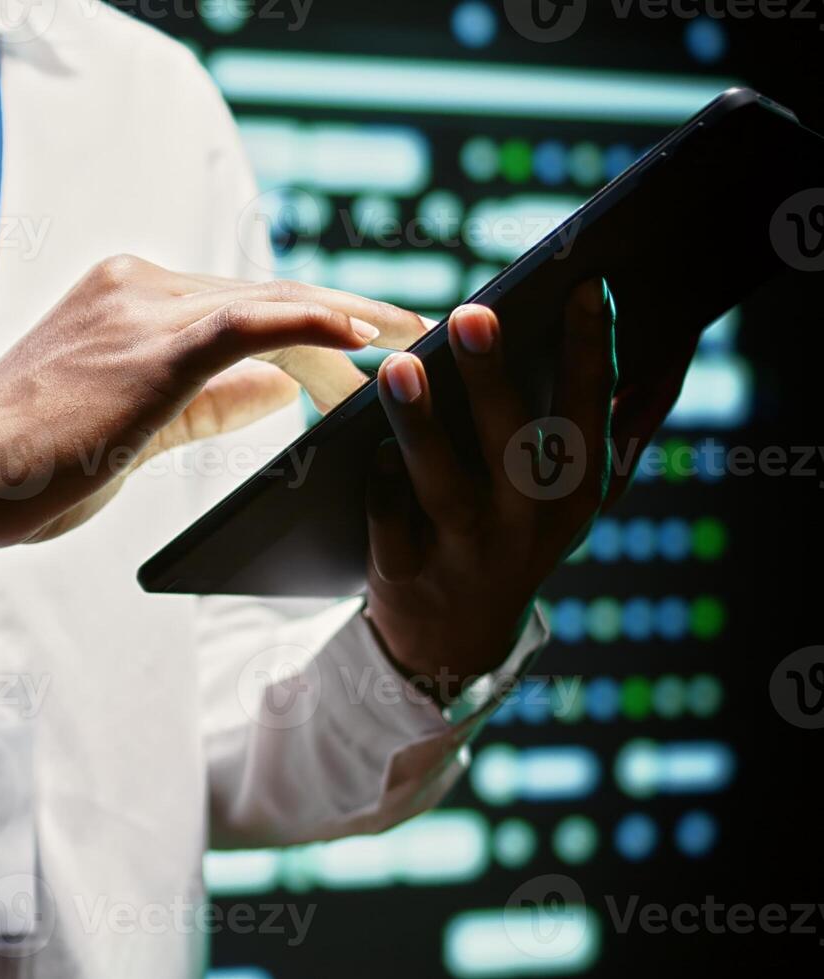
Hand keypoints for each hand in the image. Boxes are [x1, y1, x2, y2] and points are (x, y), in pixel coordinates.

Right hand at [0, 255, 427, 567]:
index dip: (313, 318)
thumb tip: (279, 387)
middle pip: (264, 294)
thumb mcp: (134, 426)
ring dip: (349, 325)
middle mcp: (133, 283)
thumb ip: (207, 400)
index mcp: (123, 294)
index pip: (239, 300)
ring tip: (414, 346)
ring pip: (267, 304)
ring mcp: (139, 307)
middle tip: (421, 339)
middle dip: (349, 318)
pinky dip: (312, 321)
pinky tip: (363, 333)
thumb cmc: (30, 468)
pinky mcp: (150, 345)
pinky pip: (250, 321)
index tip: (375, 336)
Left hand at [365, 279, 685, 695]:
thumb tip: (665, 340)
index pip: (591, 408)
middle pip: (513, 442)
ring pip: (444, 484)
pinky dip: (382, 488)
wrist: (458, 637)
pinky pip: (390, 525)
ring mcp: (469, 550)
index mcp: (579, 488)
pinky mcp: (409, 573)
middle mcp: (530, 520)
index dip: (594, 349)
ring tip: (399, 366)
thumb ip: (615, 425)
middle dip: (493, 377)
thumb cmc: (518, 530)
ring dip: (421, 425)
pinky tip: (369, 448)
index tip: (590, 285)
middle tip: (472, 313)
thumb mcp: (575, 493)